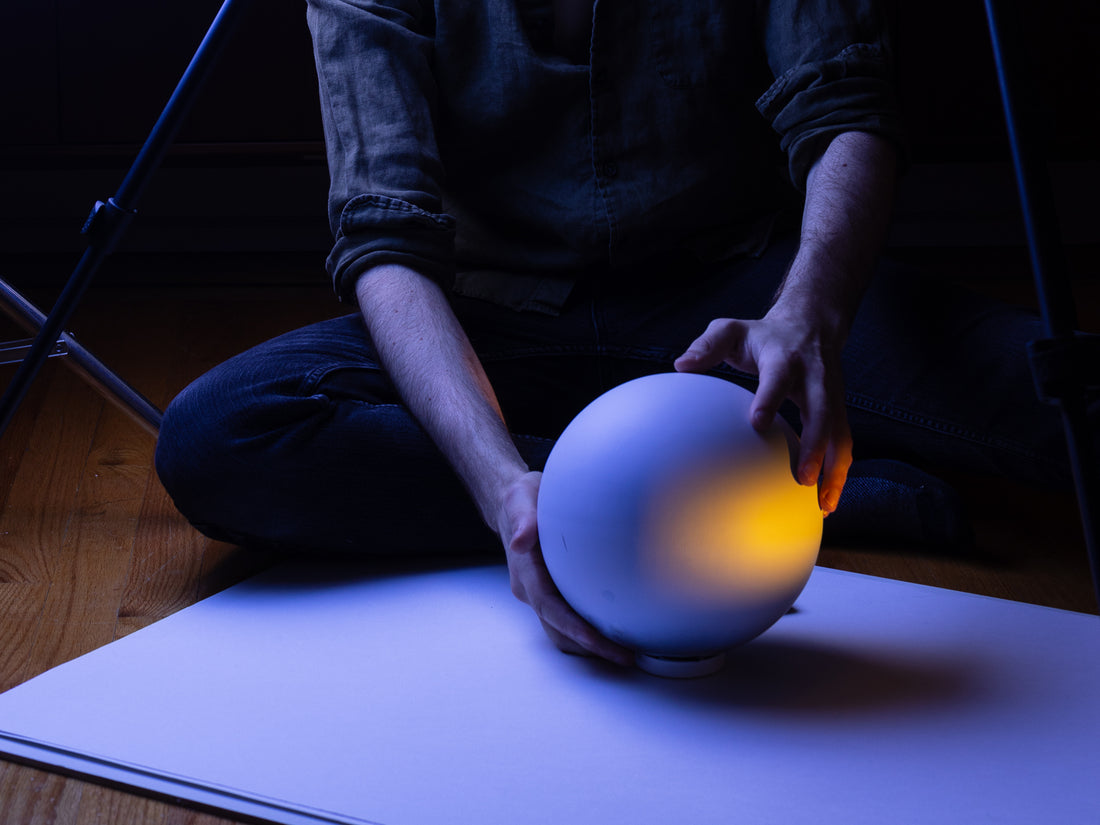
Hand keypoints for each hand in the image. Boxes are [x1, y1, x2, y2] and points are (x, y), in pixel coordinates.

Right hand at [495, 471, 634, 665]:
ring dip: (591, 645)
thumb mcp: (520, 499)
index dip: (573, 628)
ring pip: (563, 630)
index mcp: (526, 572)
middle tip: (626, 657)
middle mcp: (532, 589)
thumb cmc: (520, 499)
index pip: (550, 608)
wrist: (512, 504)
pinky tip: (616, 629)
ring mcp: (541, 593)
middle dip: (590, 647)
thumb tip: (521, 541)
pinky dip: (589, 631)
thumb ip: (523, 519)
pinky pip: (569, 619)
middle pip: (559, 629)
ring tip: (626, 651)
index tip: (597, 641)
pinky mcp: (553, 591)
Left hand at [673, 306, 851, 514]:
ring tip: (823, 503)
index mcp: (783, 357)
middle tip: (803, 478)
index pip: (778, 377)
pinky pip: (844, 442)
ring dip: (834, 468)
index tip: (757, 423)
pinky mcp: (839, 409)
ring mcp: (831, 394)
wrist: (811, 323)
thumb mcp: (731, 330)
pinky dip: (839, 471)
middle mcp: (813, 377)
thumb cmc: (761, 335)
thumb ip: (707, 345)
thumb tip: (681, 366)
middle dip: (815, 444)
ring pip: (840, 432)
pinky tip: (826, 501)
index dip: (770, 398)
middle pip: (821, 411)